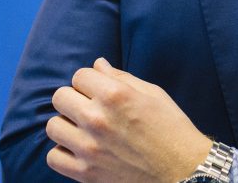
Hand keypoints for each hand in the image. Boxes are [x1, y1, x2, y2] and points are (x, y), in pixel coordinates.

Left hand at [46, 57, 210, 181]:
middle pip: (60, 97)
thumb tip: (98, 65)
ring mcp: (88, 148)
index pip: (79, 75)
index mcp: (116, 95)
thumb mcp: (153, 94)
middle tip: (89, 107)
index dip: (89, 80)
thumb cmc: (172, 128)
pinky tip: (79, 149)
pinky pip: (53, 157)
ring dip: (67, 124)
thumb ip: (122, 78)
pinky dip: (63, 152)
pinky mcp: (85, 173)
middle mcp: (97, 119)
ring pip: (53, 126)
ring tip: (83, 129)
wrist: (183, 171)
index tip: (97, 89)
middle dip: (74, 98)